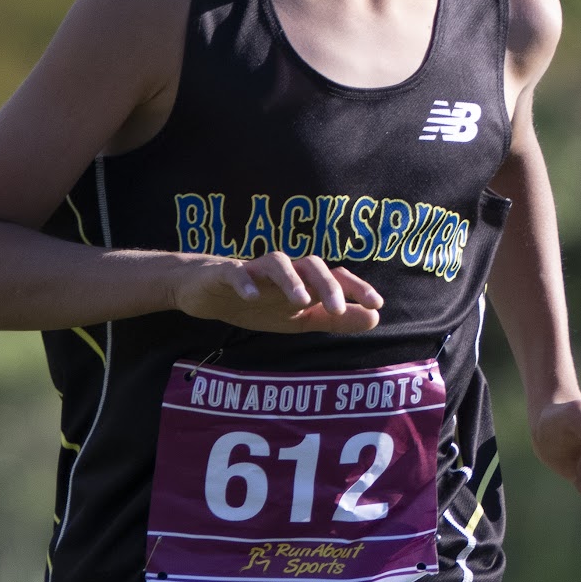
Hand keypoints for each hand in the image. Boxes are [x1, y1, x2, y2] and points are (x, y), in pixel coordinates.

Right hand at [170, 251, 383, 333]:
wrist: (205, 291)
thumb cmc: (259, 302)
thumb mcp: (299, 318)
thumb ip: (335, 318)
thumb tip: (376, 317)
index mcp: (303, 281)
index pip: (335, 277)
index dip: (356, 287)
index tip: (375, 304)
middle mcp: (284, 270)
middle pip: (311, 265)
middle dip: (326, 284)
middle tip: (335, 308)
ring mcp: (254, 269)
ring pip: (277, 263)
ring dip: (290, 280)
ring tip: (299, 301)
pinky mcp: (224, 272)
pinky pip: (235, 272)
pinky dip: (245, 282)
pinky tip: (250, 297)